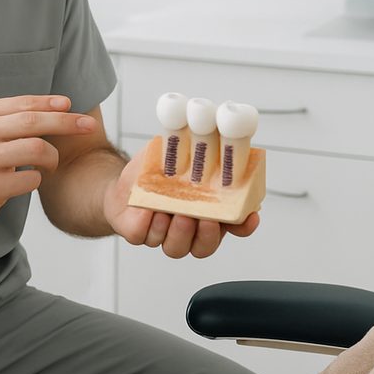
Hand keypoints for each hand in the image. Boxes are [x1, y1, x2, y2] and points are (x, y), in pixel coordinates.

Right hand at [0, 95, 94, 226]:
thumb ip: (12, 117)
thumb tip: (60, 106)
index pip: (24, 104)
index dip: (51, 103)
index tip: (71, 104)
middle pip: (35, 123)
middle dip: (67, 123)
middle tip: (88, 125)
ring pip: (38, 150)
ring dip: (52, 158)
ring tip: (50, 163)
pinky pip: (31, 179)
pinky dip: (37, 179)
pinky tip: (27, 180)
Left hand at [103, 148, 260, 258]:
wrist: (124, 182)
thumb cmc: (158, 171)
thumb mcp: (180, 152)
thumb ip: (199, 146)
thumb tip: (218, 125)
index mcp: (207, 212)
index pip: (234, 226)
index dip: (244, 225)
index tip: (249, 217)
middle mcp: (190, 229)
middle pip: (205, 246)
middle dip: (206, 235)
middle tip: (202, 217)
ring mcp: (164, 235)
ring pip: (176, 248)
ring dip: (176, 232)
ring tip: (171, 212)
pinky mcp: (139, 234)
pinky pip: (144, 237)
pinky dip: (147, 225)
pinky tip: (148, 210)